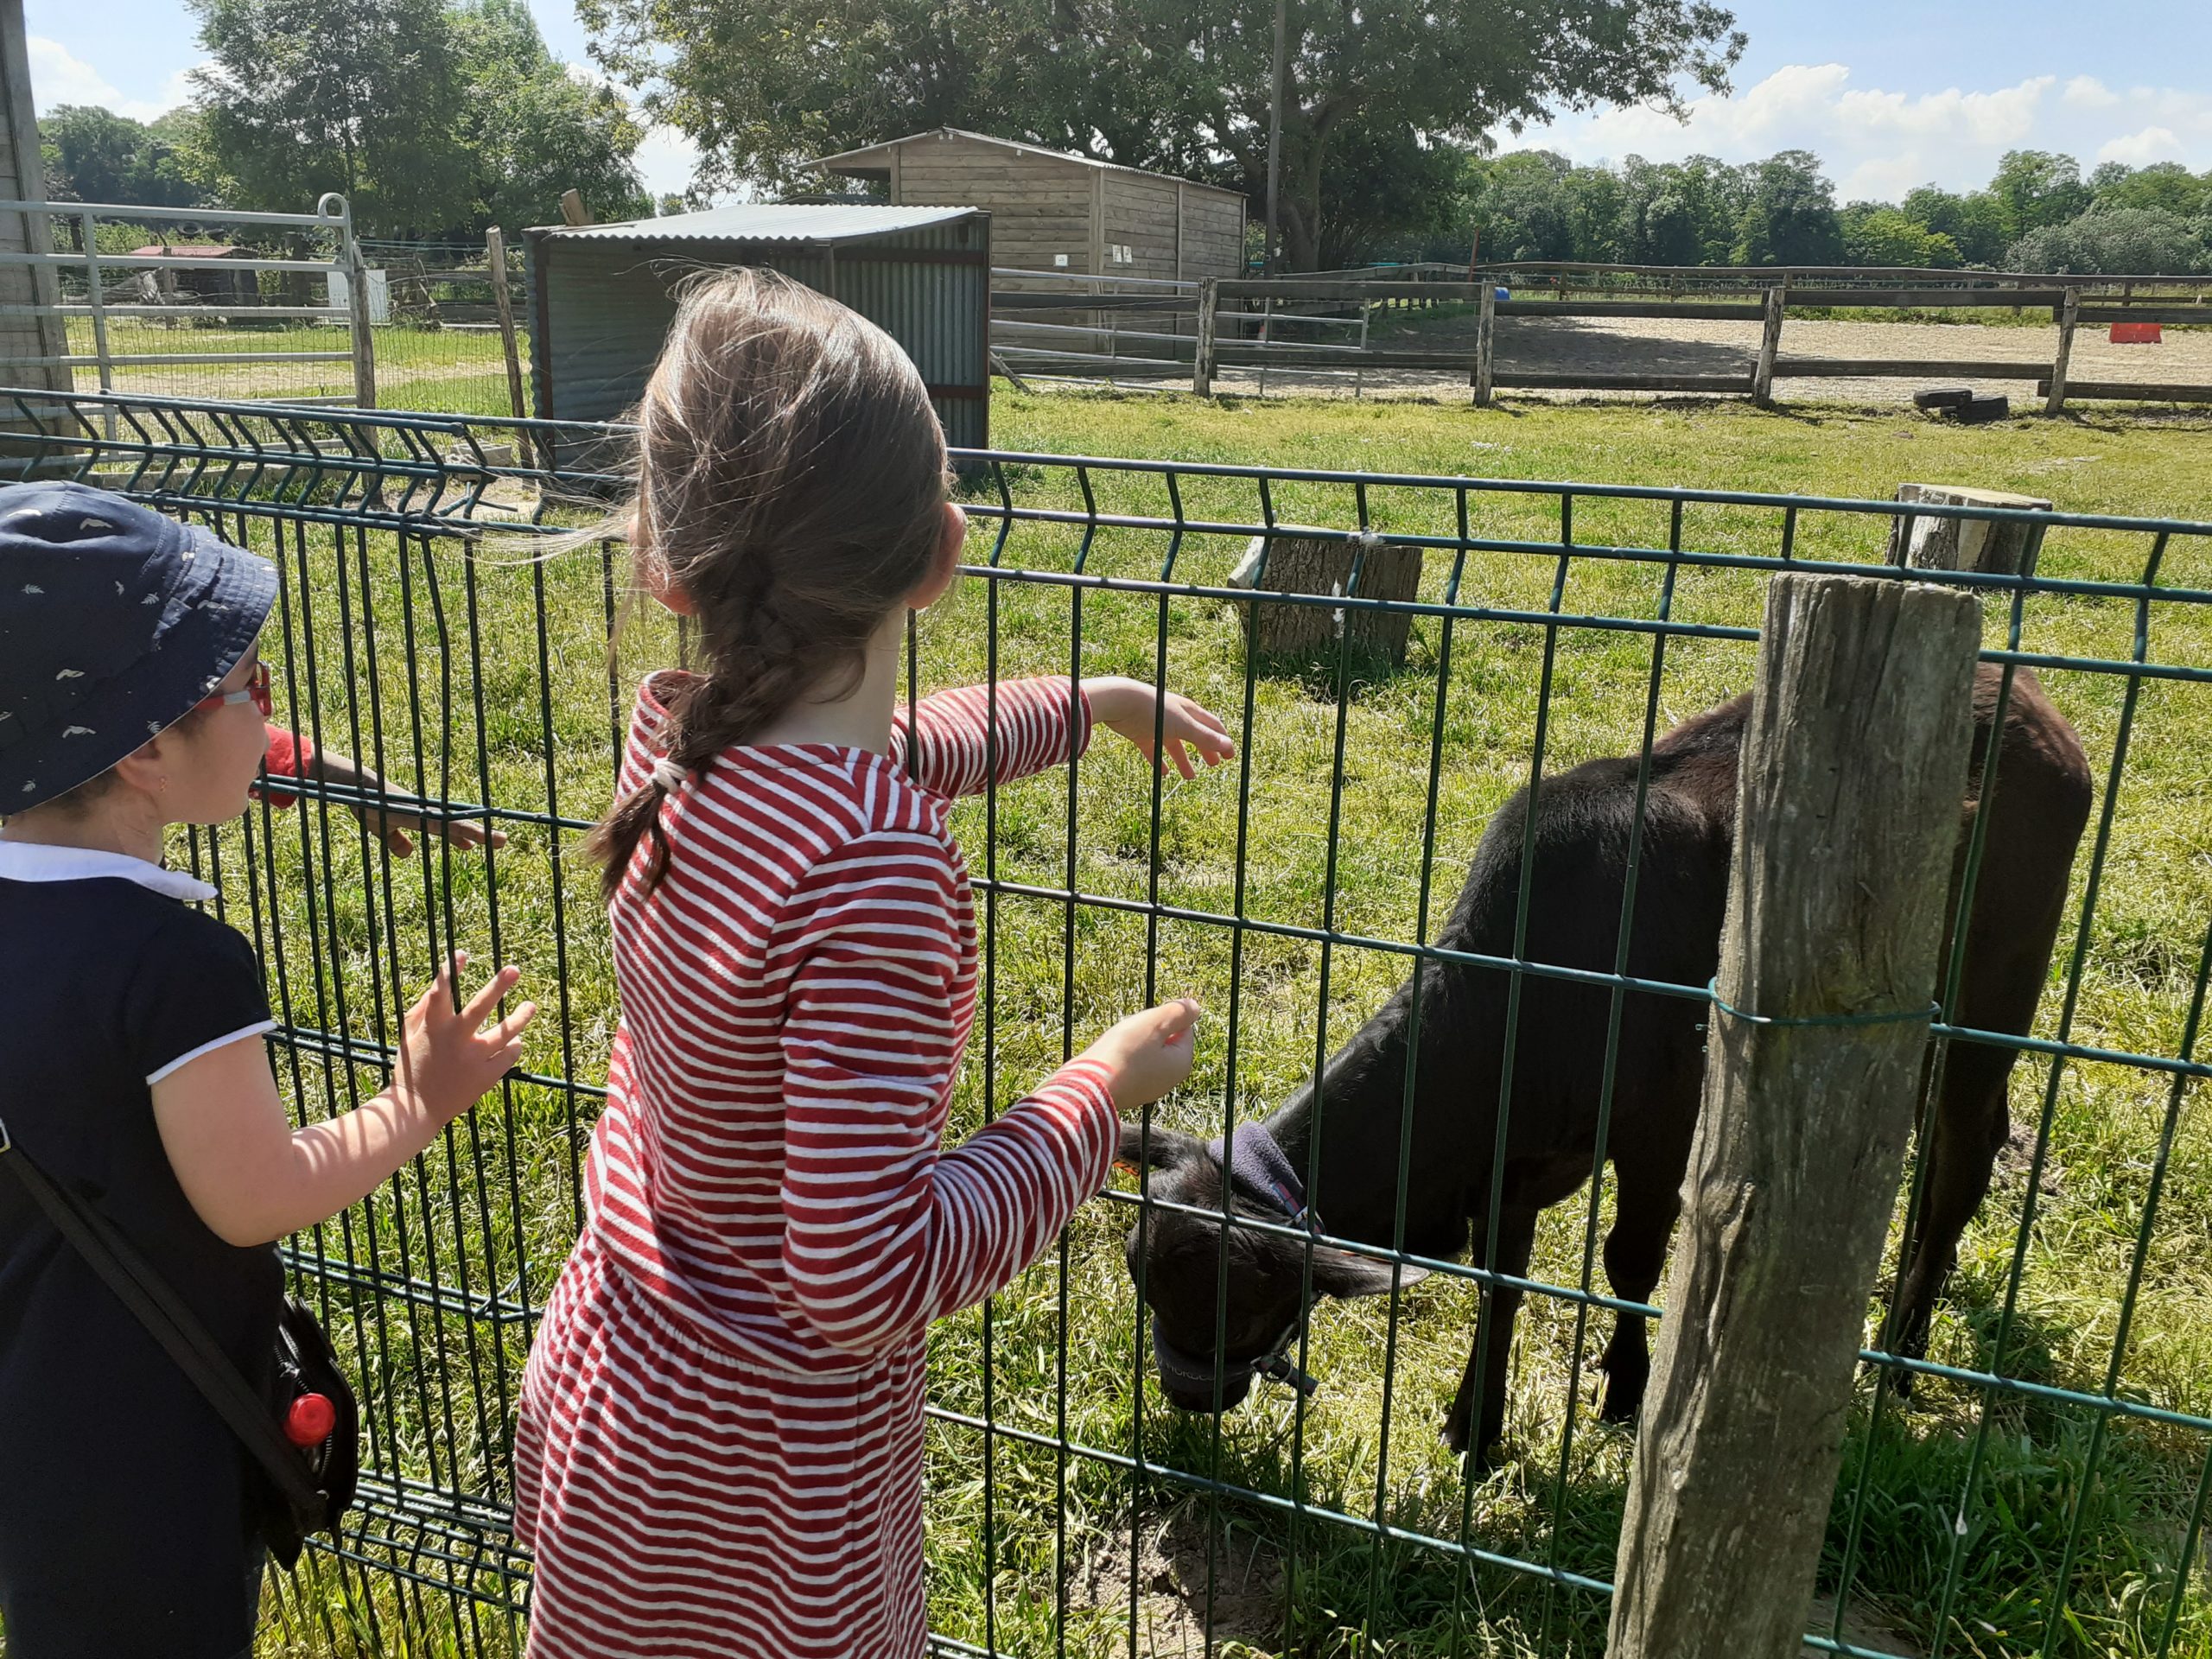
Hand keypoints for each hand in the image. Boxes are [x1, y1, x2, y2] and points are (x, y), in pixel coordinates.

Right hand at [351, 797, 506, 859]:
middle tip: (503, 841)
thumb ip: (394, 840)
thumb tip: (409, 854)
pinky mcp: (415, 811)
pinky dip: (456, 827)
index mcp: (420, 817)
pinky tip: (470, 834)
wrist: (354, 785)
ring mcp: (422, 810)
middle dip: (479, 833)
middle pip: (457, 824)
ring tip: (497, 839)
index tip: (473, 845)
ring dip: (475, 831)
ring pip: (454, 824)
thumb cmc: (366, 804)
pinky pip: (440, 822)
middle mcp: (425, 812)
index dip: (462, 836)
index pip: (446, 828)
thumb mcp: (381, 828)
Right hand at [391, 954, 536, 1128]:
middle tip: (514, 969)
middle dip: (498, 986)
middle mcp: (455, 1040)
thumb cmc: (412, 1065)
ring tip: (530, 1006)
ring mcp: (473, 1058)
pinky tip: (513, 1043)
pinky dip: (513, 1046)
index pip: (441, 992)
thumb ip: (424, 1008)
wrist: (417, 1110)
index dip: (450, 971)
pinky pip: (510, 1053)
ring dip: (521, 1016)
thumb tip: (441, 982)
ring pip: (507, 1031)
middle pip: (480, 1007)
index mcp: (433, 1027)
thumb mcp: (410, 1034)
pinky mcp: (487, 1076)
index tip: (462, 953)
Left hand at [1082, 677, 1234, 780]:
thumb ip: (1205, 737)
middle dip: (1206, 750)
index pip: (1212, 726)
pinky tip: (1165, 773)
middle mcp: (1175, 717)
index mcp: (1189, 711)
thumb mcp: (1183, 726)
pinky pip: (1154, 751)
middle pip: (1195, 736)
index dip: (1222, 740)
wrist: (1120, 701)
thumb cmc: (1154, 710)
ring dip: (1184, 760)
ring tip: (1190, 776)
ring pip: (1175, 746)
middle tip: (1214, 765)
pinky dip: (1160, 762)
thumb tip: (1228, 746)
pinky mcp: (1141, 734)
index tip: (1230, 756)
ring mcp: (1158, 726)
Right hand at [1082, 997, 1201, 1111]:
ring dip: (1132, 1043)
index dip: (1164, 1017)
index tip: (1145, 1020)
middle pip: (1164, 1041)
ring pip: (1145, 1052)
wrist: (1089, 1086)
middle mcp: (1169, 1080)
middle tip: (1129, 1032)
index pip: (1184, 1028)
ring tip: (1116, 1045)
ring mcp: (1148, 1088)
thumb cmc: (1123, 1053)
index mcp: (1181, 1063)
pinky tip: (1109, 1057)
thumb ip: (1177, 1012)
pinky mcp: (1128, 1092)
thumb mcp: (1155, 1023)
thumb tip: (1194, 1007)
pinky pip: (1130, 1066)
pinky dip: (1121, 1057)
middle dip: (1147, 1031)